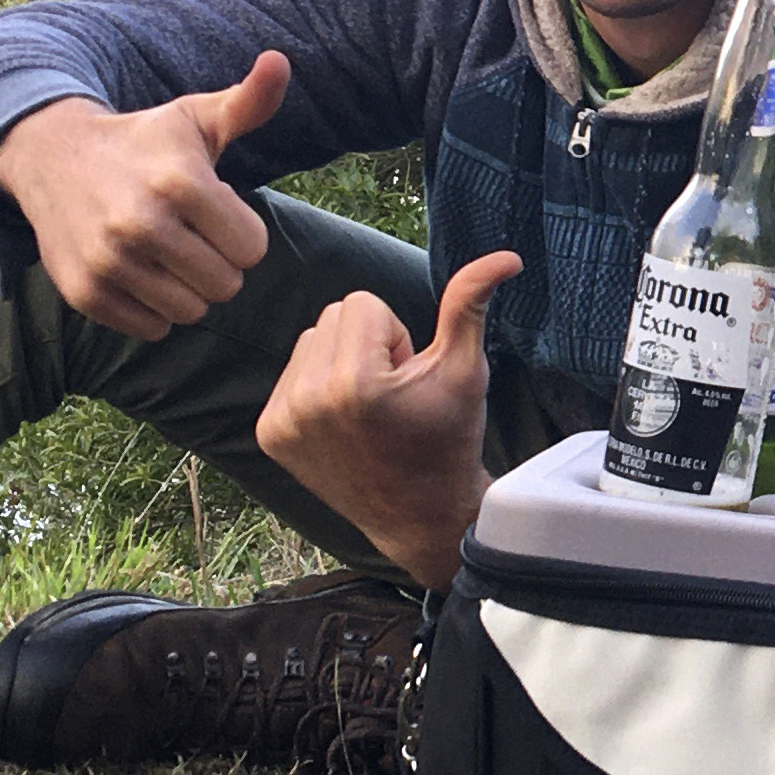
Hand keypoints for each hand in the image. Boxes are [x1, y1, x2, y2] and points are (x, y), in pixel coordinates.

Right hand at [0, 50, 291, 341]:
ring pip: (190, 312)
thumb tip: (280, 61)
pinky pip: (151, 329)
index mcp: (181, 182)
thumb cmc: (144, 140)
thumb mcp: (195, 117)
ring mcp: (109, 262)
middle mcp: (142, 223)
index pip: (253, 249)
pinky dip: (153, 310)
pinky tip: (140, 273)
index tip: (217, 214)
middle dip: (218, 264)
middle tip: (193, 238)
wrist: (51, 157)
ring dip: (187, 290)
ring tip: (168, 255)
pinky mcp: (85, 293)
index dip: (241, 234)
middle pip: (225, 285)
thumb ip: (249, 102)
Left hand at [254, 249, 523, 591]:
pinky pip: (290, 375)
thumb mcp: (464, 371)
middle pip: (332, 316)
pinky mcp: (270, 433)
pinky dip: (317, 388)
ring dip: (340, 362)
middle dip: (367, 343)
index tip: (407, 379)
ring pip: (310, 340)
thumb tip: (504, 257)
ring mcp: (284, 420)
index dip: (396, 336)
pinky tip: (345, 421)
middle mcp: (309, 400)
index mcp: (355, 382)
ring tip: (368, 407)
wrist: (420, 516)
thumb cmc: (448, 441)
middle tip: (391, 394)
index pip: (361, 302)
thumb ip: (469, 305)